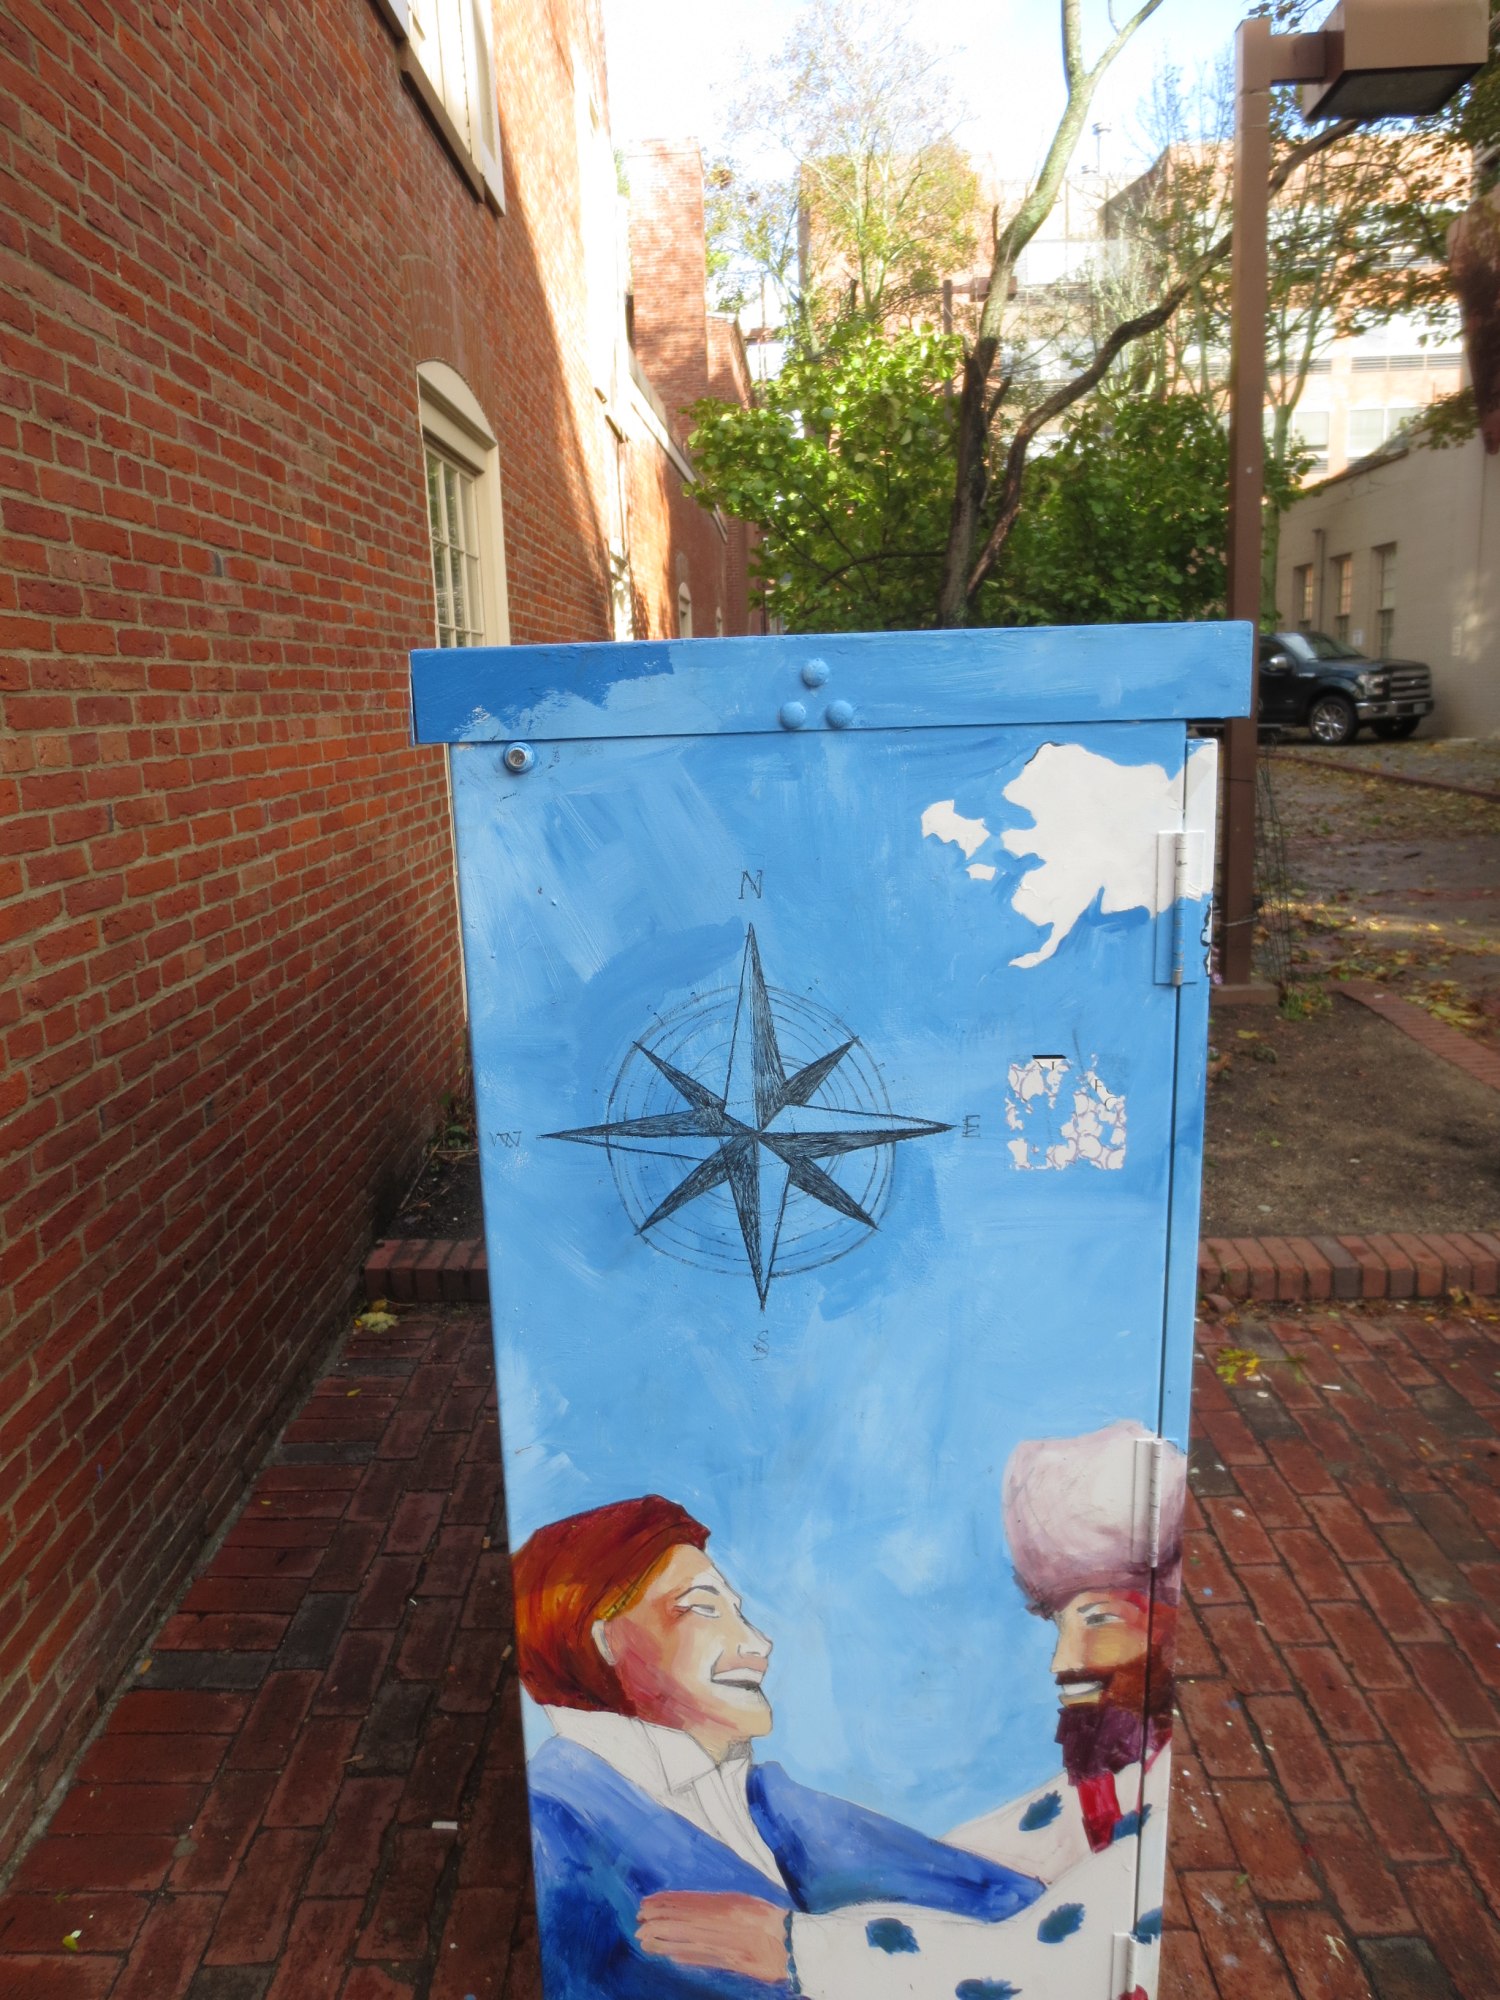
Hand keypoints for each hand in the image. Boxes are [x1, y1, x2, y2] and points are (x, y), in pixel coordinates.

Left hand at [637, 1891, 789, 1982]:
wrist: (794, 1942)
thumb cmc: (770, 1920)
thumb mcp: (744, 1902)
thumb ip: (718, 1905)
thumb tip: (689, 1905)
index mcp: (728, 1903)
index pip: (688, 1901)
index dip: (666, 1902)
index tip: (647, 1902)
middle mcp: (725, 1921)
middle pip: (684, 1920)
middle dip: (659, 1919)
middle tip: (638, 1920)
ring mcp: (728, 1942)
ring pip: (689, 1940)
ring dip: (664, 1940)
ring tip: (644, 1939)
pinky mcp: (732, 1962)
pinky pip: (704, 1958)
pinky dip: (685, 1957)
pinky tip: (669, 1956)